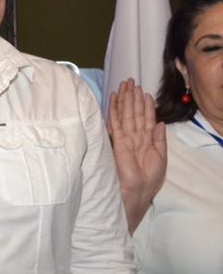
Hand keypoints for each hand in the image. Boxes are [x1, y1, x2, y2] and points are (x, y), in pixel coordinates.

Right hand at [108, 79, 165, 207]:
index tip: (143, 91)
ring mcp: (124, 138)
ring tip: (124, 85)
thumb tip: (159, 122)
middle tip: (130, 81)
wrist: (136, 192)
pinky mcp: (116, 141)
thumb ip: (159, 140)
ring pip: (124, 114)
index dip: (145, 105)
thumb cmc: (148, 180)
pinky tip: (113, 99)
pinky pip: (115, 122)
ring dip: (124, 99)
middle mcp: (134, 136)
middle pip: (133, 113)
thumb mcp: (161, 158)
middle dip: (132, 97)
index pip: (144, 118)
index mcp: (146, 141)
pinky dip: (114, 110)